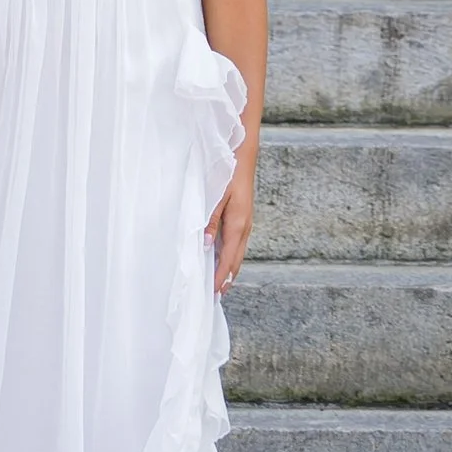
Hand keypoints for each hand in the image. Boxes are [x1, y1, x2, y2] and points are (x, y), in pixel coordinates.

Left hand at [208, 151, 254, 293]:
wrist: (243, 154)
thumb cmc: (227, 172)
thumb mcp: (216, 197)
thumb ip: (210, 221)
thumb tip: (206, 246)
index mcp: (238, 225)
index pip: (228, 259)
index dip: (220, 277)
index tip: (213, 293)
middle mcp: (245, 227)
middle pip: (236, 261)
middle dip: (226, 279)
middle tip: (215, 297)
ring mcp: (245, 223)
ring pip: (237, 253)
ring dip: (228, 269)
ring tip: (219, 284)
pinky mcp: (242, 218)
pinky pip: (237, 243)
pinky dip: (230, 256)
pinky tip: (222, 259)